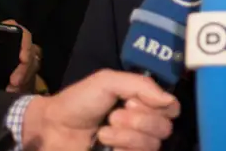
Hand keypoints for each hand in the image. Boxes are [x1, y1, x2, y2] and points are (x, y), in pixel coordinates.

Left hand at [0, 20, 41, 92]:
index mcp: (10, 32)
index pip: (23, 34)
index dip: (26, 46)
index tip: (23, 59)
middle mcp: (22, 43)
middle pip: (31, 53)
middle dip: (24, 70)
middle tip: (14, 83)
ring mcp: (28, 58)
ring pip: (32, 68)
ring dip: (24, 80)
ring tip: (11, 90)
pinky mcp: (28, 72)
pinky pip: (31, 79)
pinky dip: (23, 87)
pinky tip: (15, 93)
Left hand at [22, 70, 179, 149]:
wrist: (53, 127)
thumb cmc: (79, 101)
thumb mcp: (108, 81)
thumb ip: (142, 85)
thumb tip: (169, 101)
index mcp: (143, 104)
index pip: (172, 108)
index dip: (156, 105)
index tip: (131, 100)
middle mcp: (144, 125)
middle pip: (165, 128)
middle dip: (138, 120)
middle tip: (113, 116)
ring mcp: (135, 145)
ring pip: (152, 145)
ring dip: (126, 136)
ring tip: (104, 131)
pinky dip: (122, 149)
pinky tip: (105, 145)